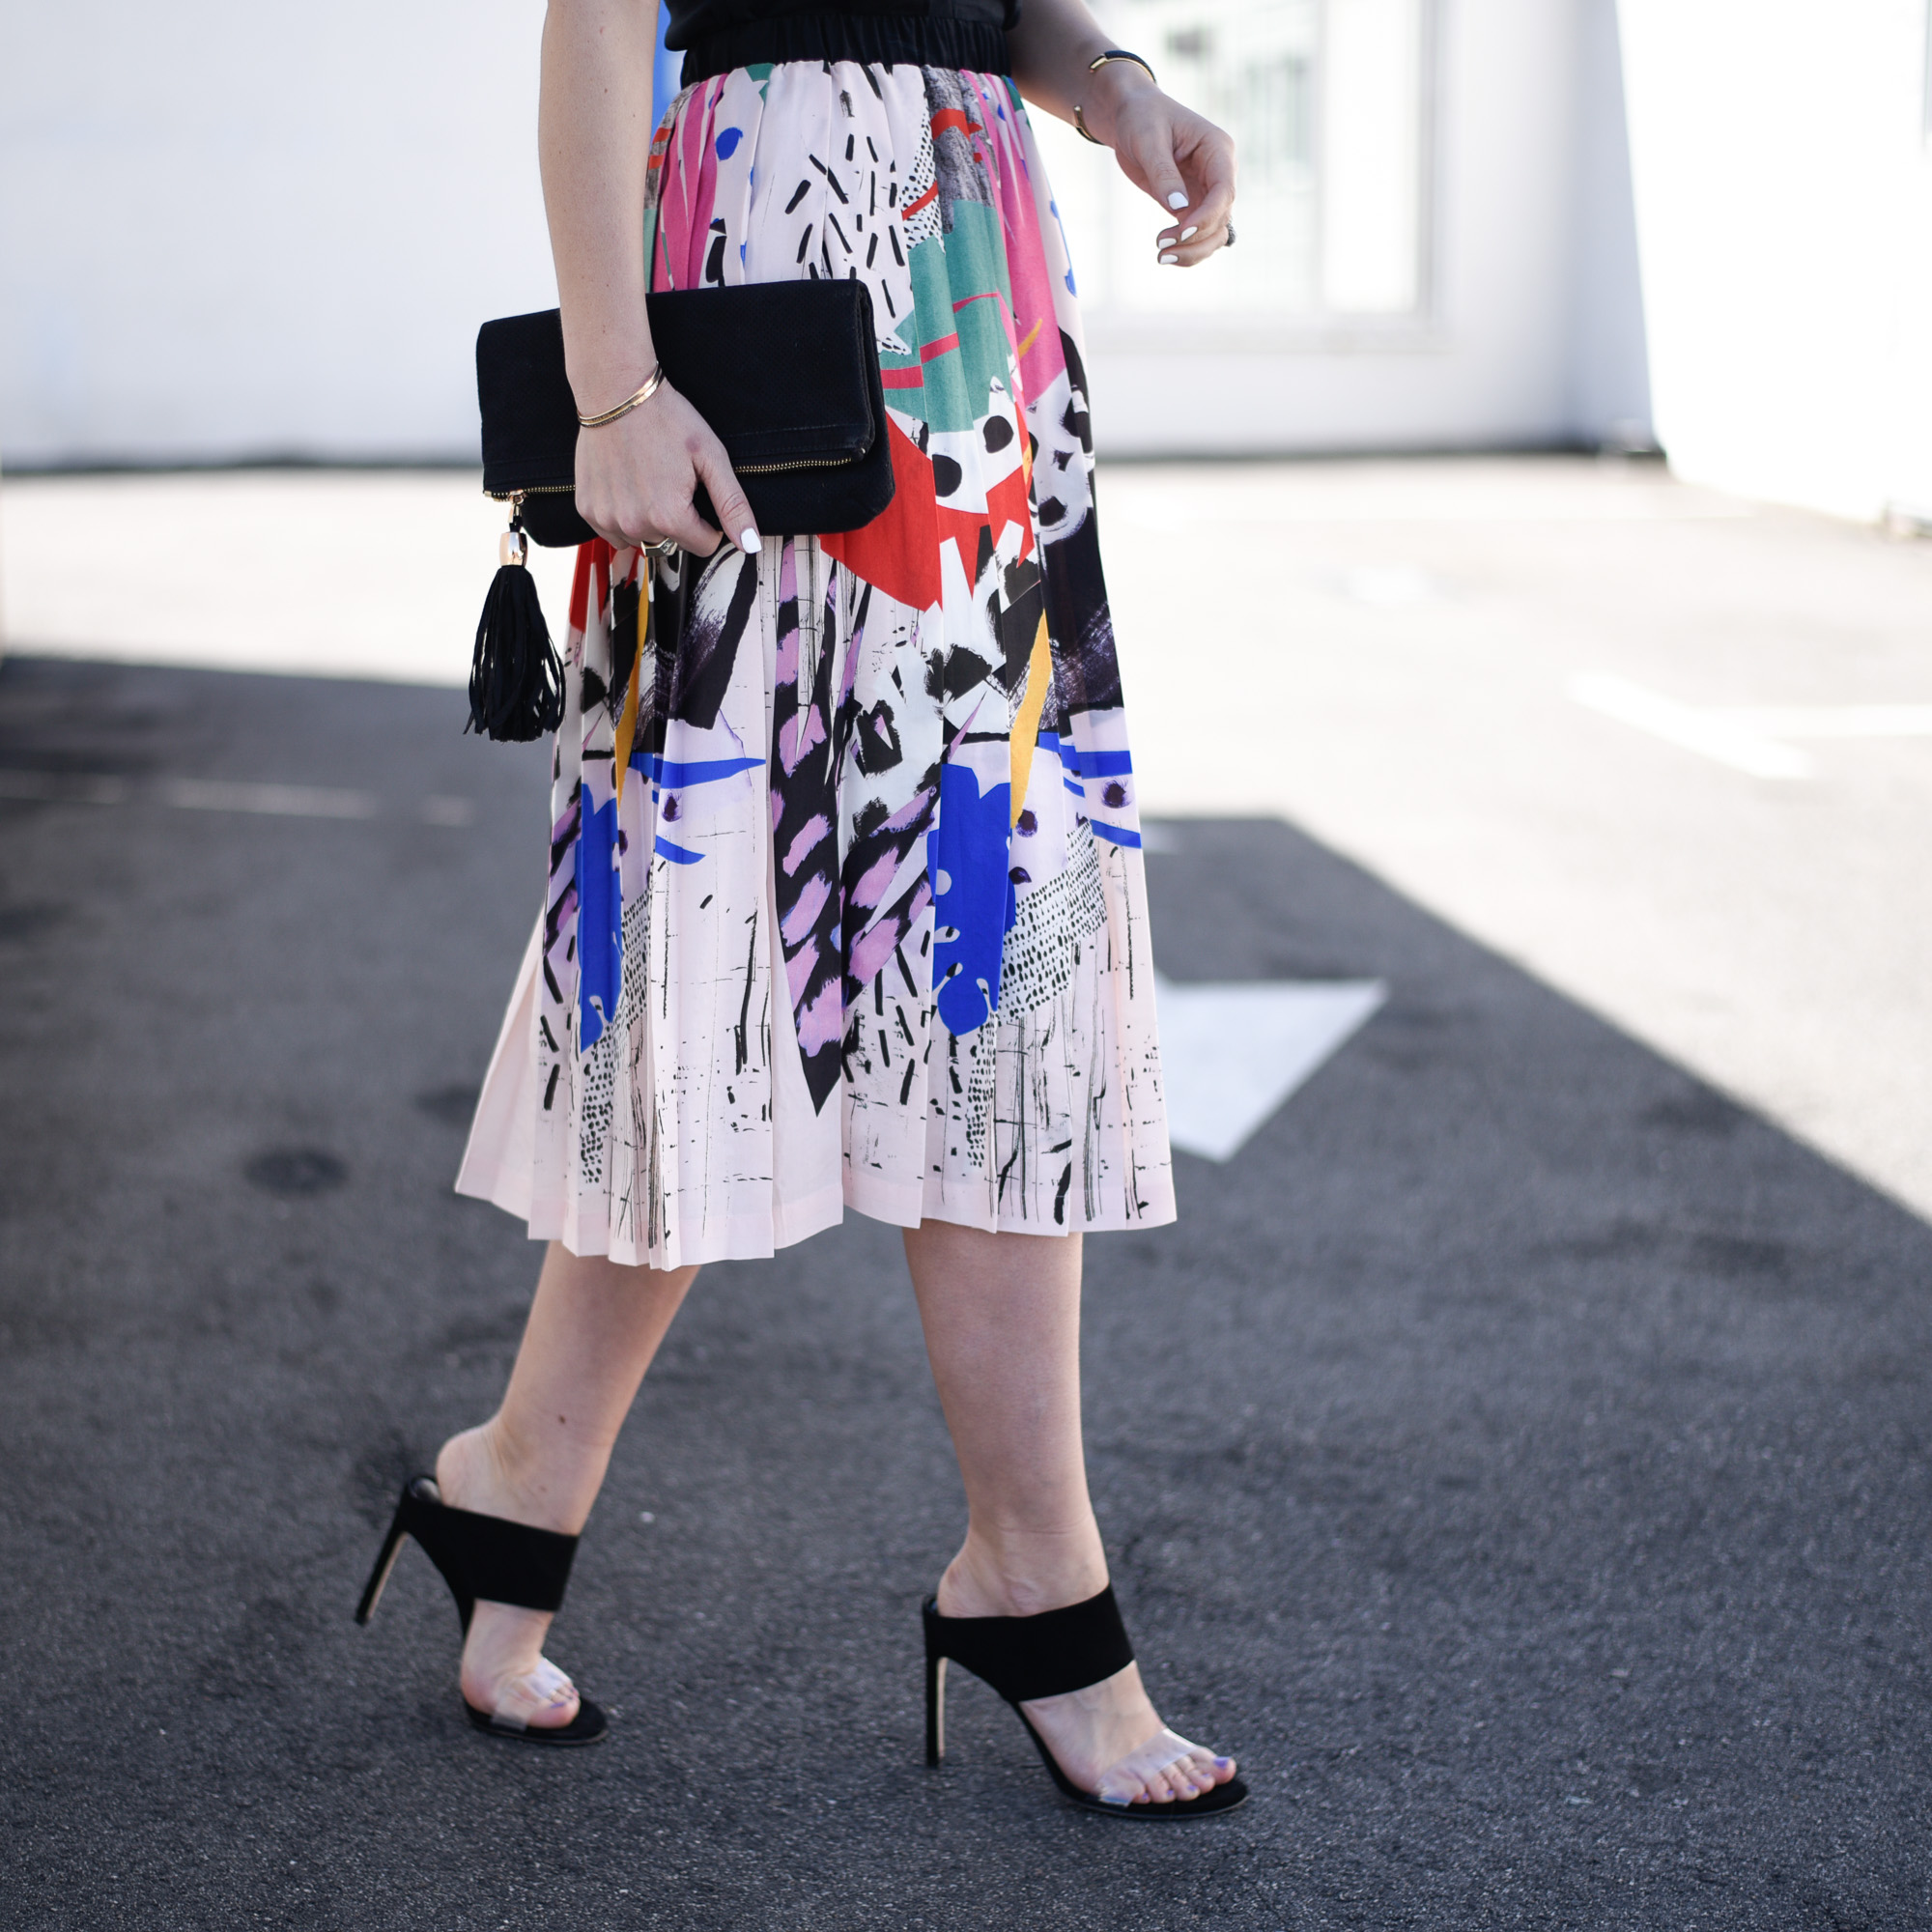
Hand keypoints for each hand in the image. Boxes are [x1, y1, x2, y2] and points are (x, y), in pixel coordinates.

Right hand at [572, 378, 759, 557]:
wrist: (616, 392)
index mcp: (669, 517)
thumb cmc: (665, 418)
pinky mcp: (587, 510)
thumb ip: (732, 505)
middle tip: (669, 480)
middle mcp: (635, 525)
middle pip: (673, 543)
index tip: (697, 494)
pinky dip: (622, 517)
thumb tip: (749, 544)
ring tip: (647, 482)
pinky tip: (626, 487)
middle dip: (677, 520)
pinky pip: (614, 532)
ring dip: (649, 521)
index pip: (705, 545)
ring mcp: (608, 519)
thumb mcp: (710, 456)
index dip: (708, 523)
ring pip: (643, 539)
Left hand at [1100, 79, 1236, 267]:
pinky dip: (1186, 248)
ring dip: (1193, 251)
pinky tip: (1165, 254)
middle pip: (1221, 218)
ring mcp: (1207, 190)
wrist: (1129, 116)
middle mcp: (1218, 172)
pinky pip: (1198, 234)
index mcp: (1217, 149)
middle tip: (1161, 250)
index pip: (1224, 191)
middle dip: (1195, 239)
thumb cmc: (1141, 117)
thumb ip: (1163, 174)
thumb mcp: (1148, 140)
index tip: (1180, 231)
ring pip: (1214, 232)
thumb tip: (1179, 210)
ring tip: (1161, 256)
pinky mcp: (1191, 204)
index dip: (1207, 217)